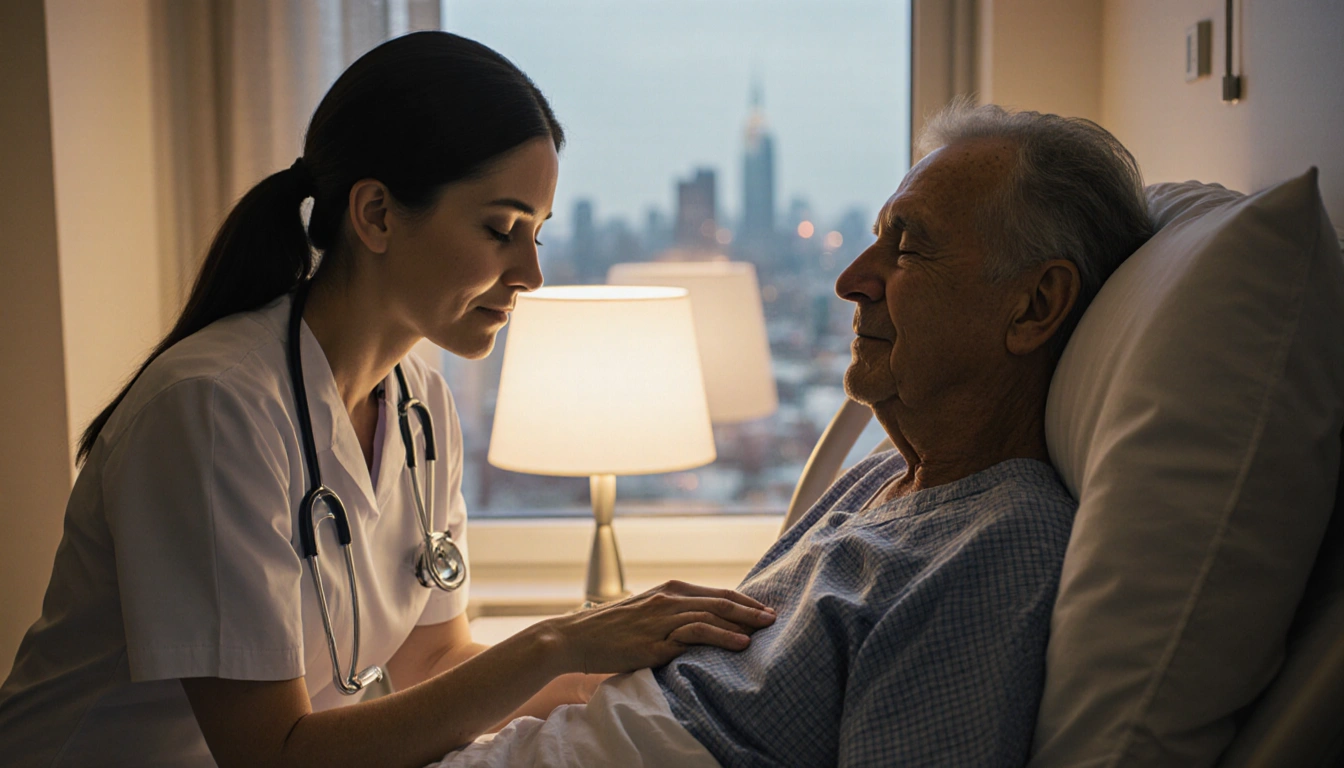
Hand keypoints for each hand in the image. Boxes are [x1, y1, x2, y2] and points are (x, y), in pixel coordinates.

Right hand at [536, 580, 775, 674]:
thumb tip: (703, 621)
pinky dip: (721, 636)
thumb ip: (673, 613)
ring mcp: (662, 619)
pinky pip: (695, 635)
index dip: (743, 600)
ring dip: (742, 621)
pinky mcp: (655, 641)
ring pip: (711, 614)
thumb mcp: (646, 612)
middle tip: (775, 617)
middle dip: (750, 608)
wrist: (576, 637)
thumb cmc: (612, 628)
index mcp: (669, 590)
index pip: (716, 592)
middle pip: (720, 600)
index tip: (765, 608)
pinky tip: (739, 644)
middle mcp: (668, 599)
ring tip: (765, 629)